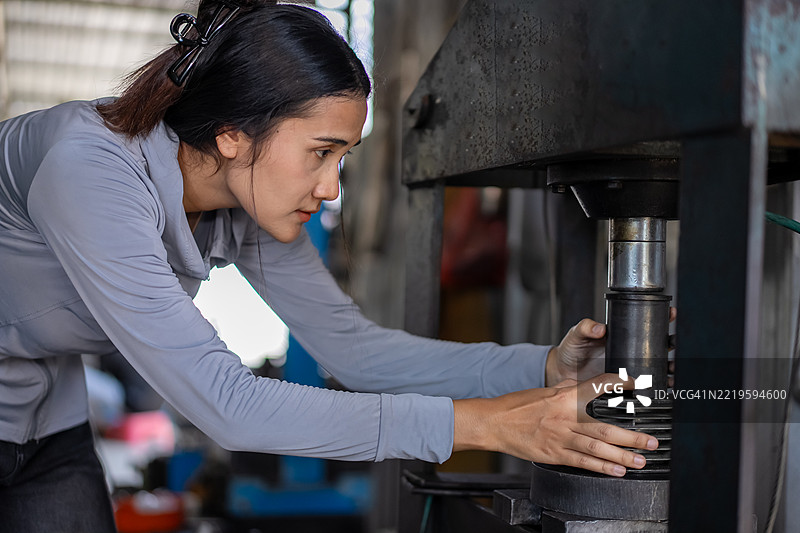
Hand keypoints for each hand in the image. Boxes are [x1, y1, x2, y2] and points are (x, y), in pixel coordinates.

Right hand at [453, 373, 657, 476]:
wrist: (493, 423)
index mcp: (563, 397)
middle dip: (632, 436)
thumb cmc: (517, 406)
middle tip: (652, 441)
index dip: (620, 385)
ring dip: (622, 456)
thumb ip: (567, 392)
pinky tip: (616, 470)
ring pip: (597, 448)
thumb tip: (585, 389)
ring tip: (641, 460)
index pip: (597, 387)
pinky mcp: (553, 454)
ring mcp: (559, 438)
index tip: (638, 385)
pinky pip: (582, 462)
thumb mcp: (545, 391)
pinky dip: (601, 467)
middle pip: (605, 428)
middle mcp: (564, 418)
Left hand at [546, 308, 677, 386]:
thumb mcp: (576, 335)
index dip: (662, 318)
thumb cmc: (571, 350)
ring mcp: (631, 368)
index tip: (672, 314)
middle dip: (673, 343)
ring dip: (671, 367)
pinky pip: (647, 386)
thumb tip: (599, 328)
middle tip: (675, 345)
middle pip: (660, 345)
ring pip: (659, 366)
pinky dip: (659, 387)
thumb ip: (585, 328)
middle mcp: (631, 351)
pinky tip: (666, 389)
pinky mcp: (627, 385)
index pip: (647, 323)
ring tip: (674, 369)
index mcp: (622, 335)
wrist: (563, 374)